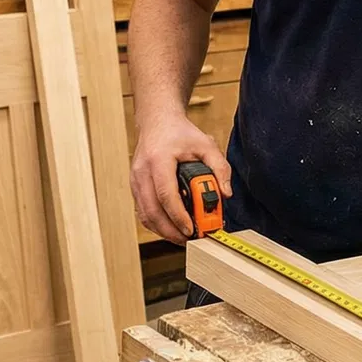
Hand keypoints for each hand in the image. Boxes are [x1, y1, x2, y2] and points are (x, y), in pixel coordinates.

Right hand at [128, 113, 231, 244]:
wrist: (156, 122)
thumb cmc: (179, 133)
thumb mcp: (206, 144)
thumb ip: (220, 167)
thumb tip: (226, 194)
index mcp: (158, 159)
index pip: (165, 194)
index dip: (178, 216)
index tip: (192, 229)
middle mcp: (142, 172)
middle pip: (152, 211)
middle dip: (171, 231)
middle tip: (190, 240)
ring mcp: (135, 181)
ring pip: (145, 215)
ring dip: (163, 231)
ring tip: (183, 237)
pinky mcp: (135, 187)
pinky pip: (143, 212)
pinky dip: (156, 224)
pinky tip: (172, 228)